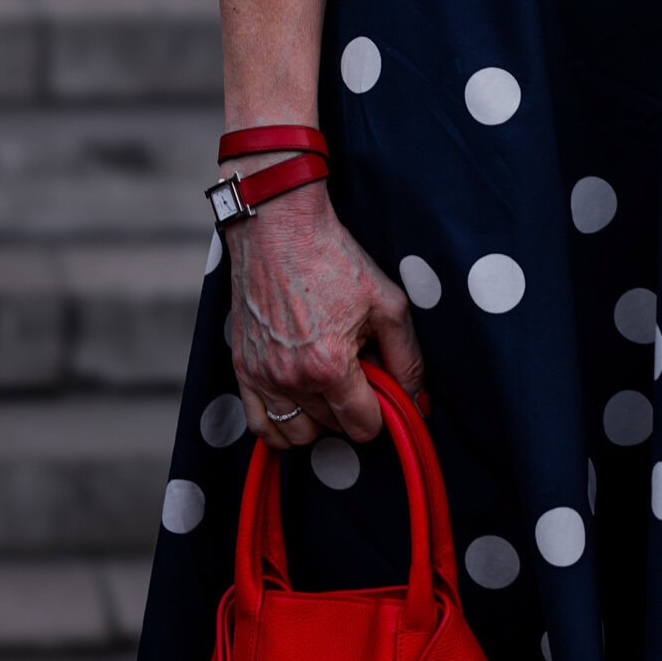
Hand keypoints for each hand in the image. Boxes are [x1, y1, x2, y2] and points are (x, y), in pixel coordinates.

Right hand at [227, 178, 424, 451]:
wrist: (278, 227)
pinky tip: (299, 402)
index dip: (381, 413)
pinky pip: (260, 426)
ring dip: (318, 418)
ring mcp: (261, 376)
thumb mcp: (388, 304)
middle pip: (332, 429)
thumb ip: (408, 359)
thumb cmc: (334, 259)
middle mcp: (291, 378)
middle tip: (356, 370)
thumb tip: (419, 401)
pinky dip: (281, 425)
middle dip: (351, 406)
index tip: (382, 388)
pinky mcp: (242, 367)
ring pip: (297, 433)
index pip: (363, 427)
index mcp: (329, 365)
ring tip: (328, 383)